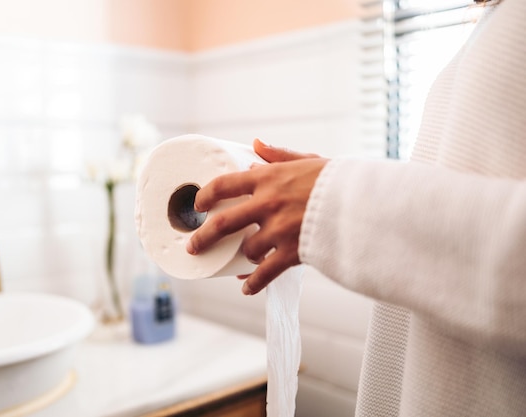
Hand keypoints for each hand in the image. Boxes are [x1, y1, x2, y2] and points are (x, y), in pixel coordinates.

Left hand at [186, 139, 328, 294]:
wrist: (365, 202)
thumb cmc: (338, 180)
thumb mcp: (308, 160)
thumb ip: (279, 155)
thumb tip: (255, 144)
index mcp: (268, 179)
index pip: (224, 185)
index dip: (206, 196)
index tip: (198, 206)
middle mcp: (267, 204)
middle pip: (223, 223)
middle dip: (203, 237)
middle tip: (192, 247)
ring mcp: (278, 230)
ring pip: (247, 250)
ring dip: (242, 257)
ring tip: (241, 260)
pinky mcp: (292, 252)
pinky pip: (265, 273)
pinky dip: (253, 283)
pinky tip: (245, 287)